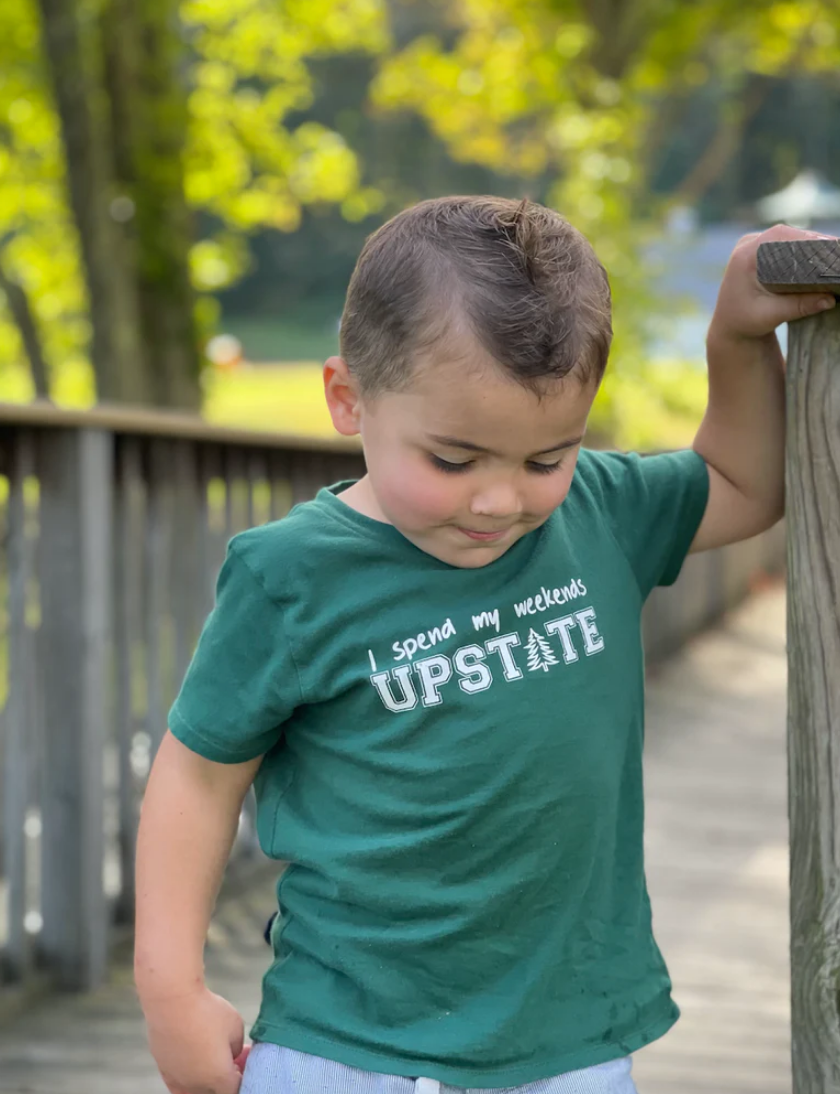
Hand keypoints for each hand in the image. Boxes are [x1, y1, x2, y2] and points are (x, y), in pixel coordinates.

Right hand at [142, 985, 246, 1093]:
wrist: (173, 1002)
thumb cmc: (207, 1011)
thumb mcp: (235, 1025)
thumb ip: (236, 1047)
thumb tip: (230, 1054)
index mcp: (220, 1078)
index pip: (235, 1090)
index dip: (242, 1077)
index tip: (243, 1062)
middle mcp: (198, 1085)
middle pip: (216, 1091)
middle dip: (225, 1079)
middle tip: (230, 1060)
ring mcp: (179, 1081)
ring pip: (197, 1092)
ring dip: (207, 1081)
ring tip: (211, 1060)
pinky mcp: (164, 1071)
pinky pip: (179, 1087)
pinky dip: (189, 1080)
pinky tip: (193, 1063)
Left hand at [709, 223, 836, 343]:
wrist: (729, 327)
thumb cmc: (744, 323)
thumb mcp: (770, 316)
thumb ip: (799, 306)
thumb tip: (831, 299)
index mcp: (745, 256)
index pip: (781, 237)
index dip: (808, 239)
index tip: (830, 247)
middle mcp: (748, 245)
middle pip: (788, 234)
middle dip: (814, 242)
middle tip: (838, 251)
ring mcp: (754, 245)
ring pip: (789, 237)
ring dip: (811, 244)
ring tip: (834, 253)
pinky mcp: (761, 252)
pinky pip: (786, 244)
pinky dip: (804, 249)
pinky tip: (822, 256)